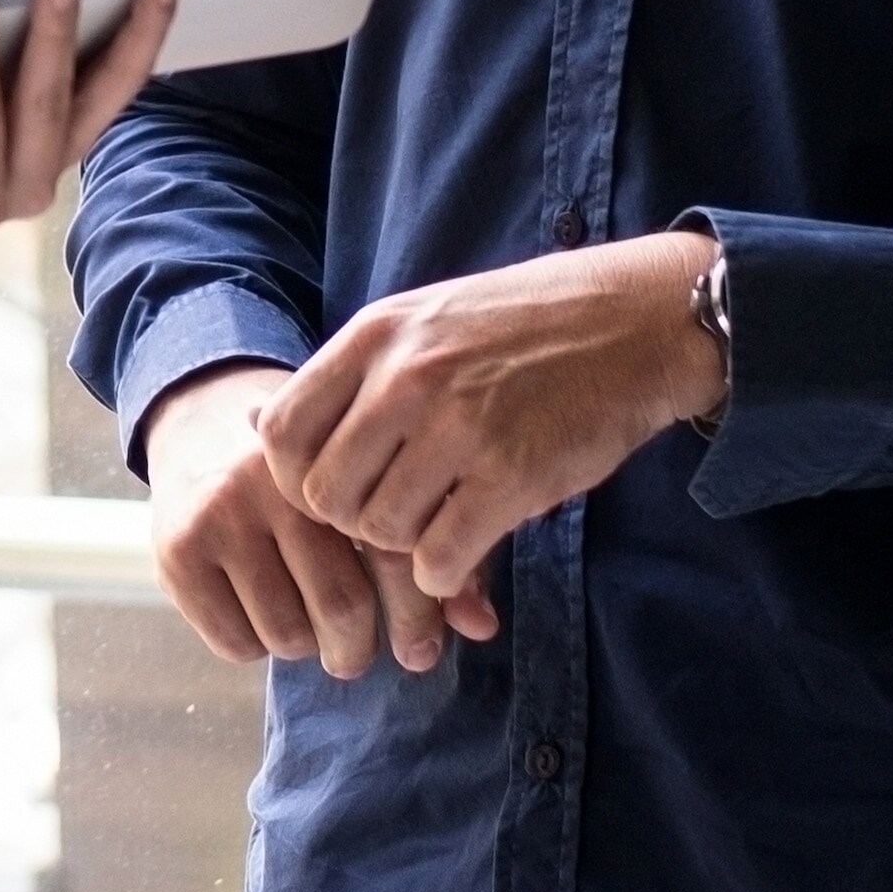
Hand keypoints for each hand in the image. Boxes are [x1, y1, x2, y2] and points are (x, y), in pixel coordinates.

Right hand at [141, 365, 497, 680]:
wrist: (198, 411)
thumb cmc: (310, 461)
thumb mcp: (370, 476)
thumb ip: (431, 543)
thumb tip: (483, 627)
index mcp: (334, 455)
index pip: (392, 556)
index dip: (418, 615)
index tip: (422, 651)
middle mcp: (273, 482)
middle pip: (342, 607)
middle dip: (358, 648)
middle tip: (357, 652)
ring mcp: (218, 515)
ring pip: (287, 635)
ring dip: (305, 646)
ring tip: (305, 625)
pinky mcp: (176, 551)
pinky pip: (235, 642)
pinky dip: (255, 646)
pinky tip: (257, 610)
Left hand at [262, 232, 726, 605]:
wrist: (636, 321)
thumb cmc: (523, 325)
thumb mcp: (420, 320)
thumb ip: (347, 376)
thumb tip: (256, 428)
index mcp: (376, 337)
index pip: (282, 434)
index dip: (294, 480)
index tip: (331, 488)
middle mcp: (408, 380)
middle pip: (325, 495)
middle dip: (350, 522)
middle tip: (387, 517)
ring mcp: (461, 429)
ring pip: (381, 531)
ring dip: (401, 546)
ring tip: (433, 525)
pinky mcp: (513, 478)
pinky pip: (440, 557)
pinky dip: (444, 571)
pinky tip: (463, 549)